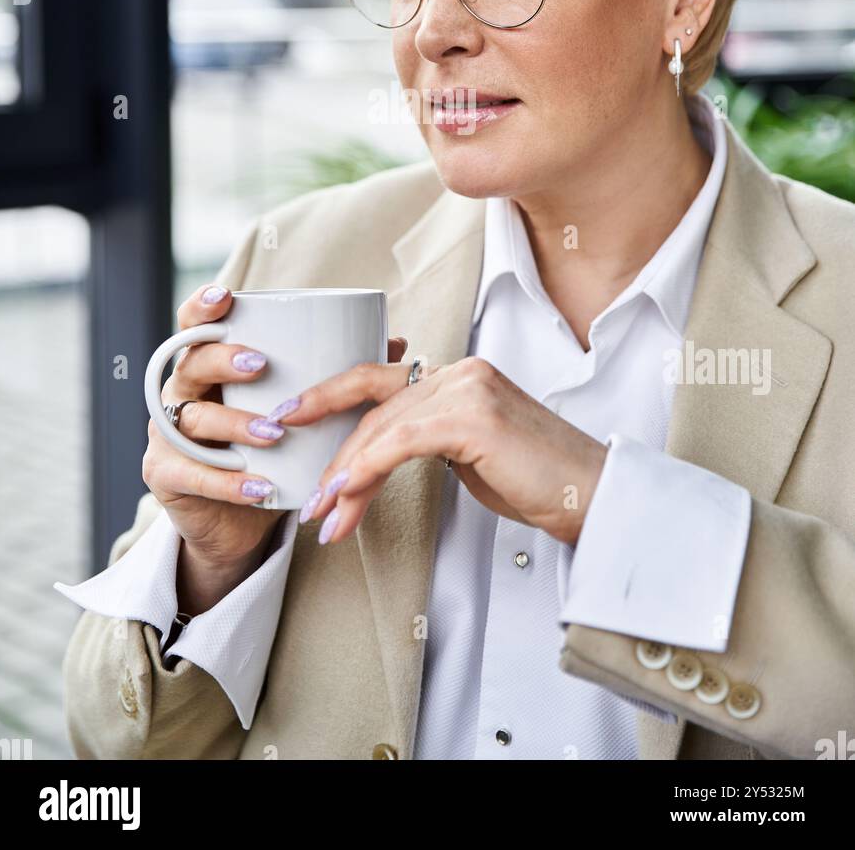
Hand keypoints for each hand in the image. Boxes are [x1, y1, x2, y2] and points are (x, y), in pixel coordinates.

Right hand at [142, 283, 411, 576]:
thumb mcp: (302, 410)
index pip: (195, 325)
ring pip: (193, 419)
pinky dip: (227, 482)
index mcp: (210, 365)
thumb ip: (338, 374)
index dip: (204, 307)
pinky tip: (259, 486)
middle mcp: (183, 392)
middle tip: (260, 365)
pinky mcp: (166, 476)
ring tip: (273, 432)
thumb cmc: (272, 451)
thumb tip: (394, 341)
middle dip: (222, 360)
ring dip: (233, 423)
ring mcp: (168, 435)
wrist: (239, 519)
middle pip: (191, 363)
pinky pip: (192, 474)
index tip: (226, 297)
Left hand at [280, 353, 608, 546]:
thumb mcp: (470, 455)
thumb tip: (376, 459)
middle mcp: (462, 371)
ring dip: (345, 476)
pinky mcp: (472, 418)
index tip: (293, 418)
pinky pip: (400, 443)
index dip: (331, 397)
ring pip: (381, 427)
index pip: (380, 381)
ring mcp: (468, 389)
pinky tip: (346, 495)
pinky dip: (366, 470)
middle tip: (301, 486)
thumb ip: (429, 440)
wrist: (592, 496)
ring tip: (324, 515)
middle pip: (373, 403)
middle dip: (330, 445)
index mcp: (460, 374)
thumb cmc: (538, 482)